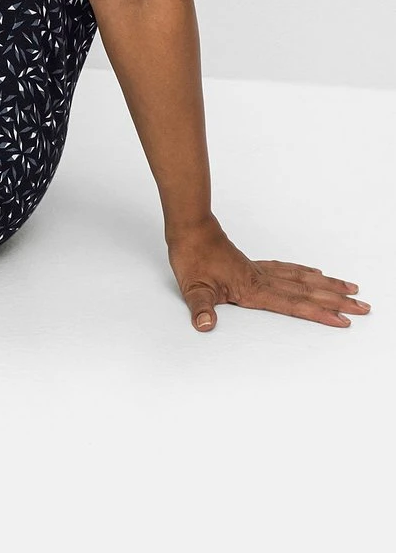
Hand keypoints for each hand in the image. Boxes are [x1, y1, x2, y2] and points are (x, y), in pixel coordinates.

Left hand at [167, 215, 370, 331]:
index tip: (343, 319)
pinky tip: (315, 274)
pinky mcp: (253, 264)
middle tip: (364, 306)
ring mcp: (260, 270)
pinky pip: (287, 269)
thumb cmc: (191, 256)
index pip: (293, 304)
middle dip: (336, 300)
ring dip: (327, 285)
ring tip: (350, 288)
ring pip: (302, 278)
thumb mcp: (192, 287)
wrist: (190, 227)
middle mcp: (262, 279)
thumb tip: (205, 325)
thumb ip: (200, 308)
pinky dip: (304, 272)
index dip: (319, 313)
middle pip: (307, 291)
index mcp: (253, 289)